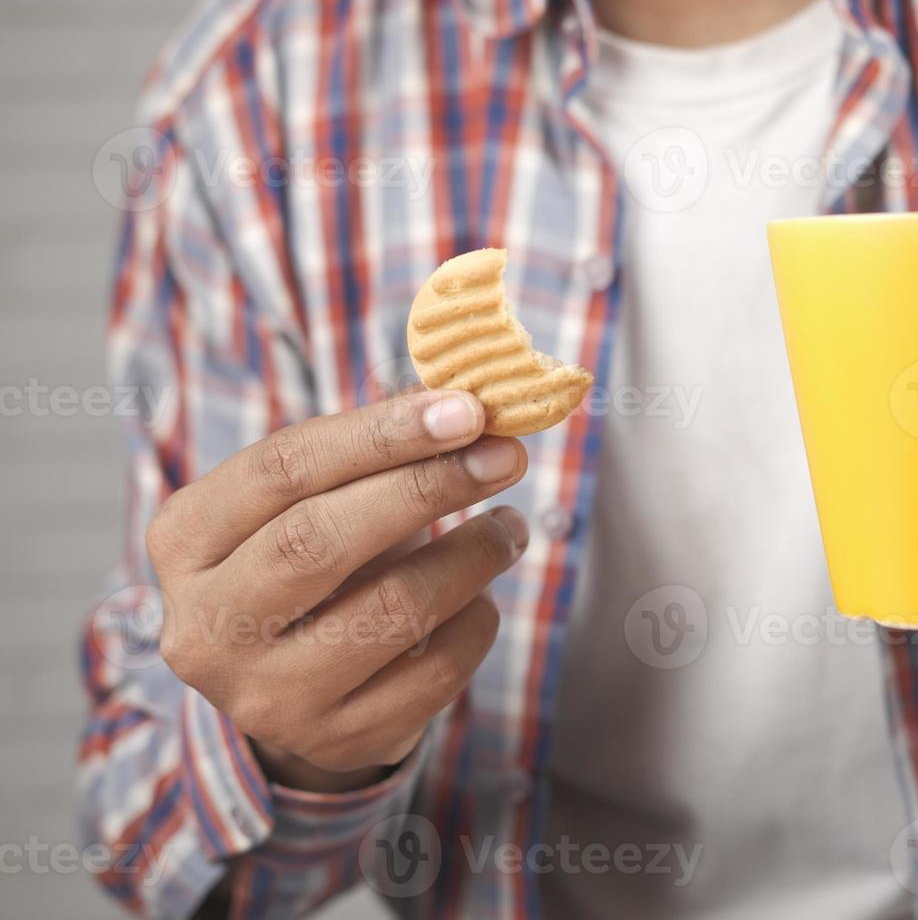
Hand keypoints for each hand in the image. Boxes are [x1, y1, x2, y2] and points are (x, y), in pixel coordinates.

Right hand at [146, 391, 527, 791]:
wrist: (295, 683)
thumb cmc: (312, 558)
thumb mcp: (312, 498)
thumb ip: (371, 446)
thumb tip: (462, 401)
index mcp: (185, 541)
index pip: (282, 469)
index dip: (381, 433)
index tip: (466, 408)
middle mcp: (207, 626)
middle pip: (323, 539)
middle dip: (430, 486)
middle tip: (506, 455)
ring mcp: (267, 696)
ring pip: (393, 608)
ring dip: (474, 555)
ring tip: (510, 527)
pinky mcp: (336, 740)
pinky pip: (436, 670)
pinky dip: (478, 619)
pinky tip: (481, 595)